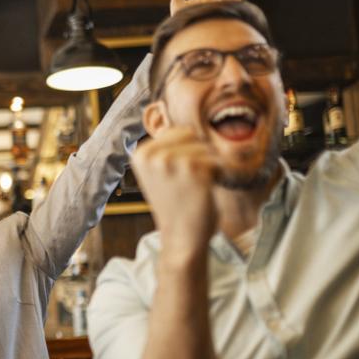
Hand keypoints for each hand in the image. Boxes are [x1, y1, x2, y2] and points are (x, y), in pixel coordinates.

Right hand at [131, 127, 220, 256]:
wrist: (183, 237)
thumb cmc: (177, 204)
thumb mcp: (159, 172)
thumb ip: (164, 148)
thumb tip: (178, 121)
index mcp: (140, 153)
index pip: (178, 132)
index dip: (187, 152)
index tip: (179, 176)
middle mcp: (152, 155)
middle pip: (193, 135)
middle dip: (199, 155)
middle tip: (190, 182)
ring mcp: (172, 161)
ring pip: (206, 147)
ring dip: (210, 166)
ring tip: (197, 187)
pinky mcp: (194, 169)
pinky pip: (217, 160)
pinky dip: (219, 174)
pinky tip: (206, 190)